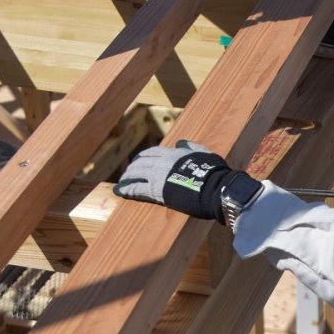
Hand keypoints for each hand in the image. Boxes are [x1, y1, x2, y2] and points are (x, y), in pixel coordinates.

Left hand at [115, 139, 234, 221]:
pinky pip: (136, 188)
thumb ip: (192, 147)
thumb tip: (182, 141)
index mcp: (174, 153)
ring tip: (122, 182)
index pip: (153, 151)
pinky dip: (126, 189)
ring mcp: (158, 175)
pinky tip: (119, 191)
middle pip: (141, 162)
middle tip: (128, 173)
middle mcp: (163, 162)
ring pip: (135, 173)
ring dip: (127, 177)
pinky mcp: (156, 190)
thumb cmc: (214, 172)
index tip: (139, 160)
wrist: (214, 187)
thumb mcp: (204, 153)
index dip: (144, 156)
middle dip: (133, 167)